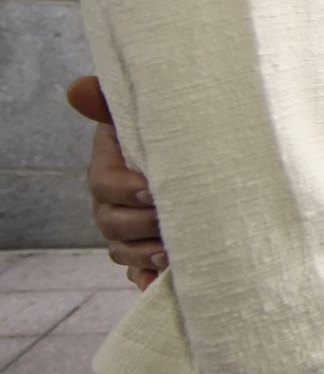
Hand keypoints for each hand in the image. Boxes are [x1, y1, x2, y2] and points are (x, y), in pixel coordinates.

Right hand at [67, 77, 163, 288]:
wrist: (197, 157)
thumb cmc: (170, 130)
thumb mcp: (141, 115)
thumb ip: (109, 101)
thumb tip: (77, 89)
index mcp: (108, 169)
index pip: (105, 184)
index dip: (125, 189)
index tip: (151, 189)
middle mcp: (111, 204)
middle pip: (113, 223)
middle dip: (141, 225)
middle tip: (171, 222)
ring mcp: (125, 231)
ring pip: (123, 251)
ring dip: (145, 254)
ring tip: (172, 253)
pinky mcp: (143, 253)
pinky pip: (137, 274)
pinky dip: (146, 280)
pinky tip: (158, 285)